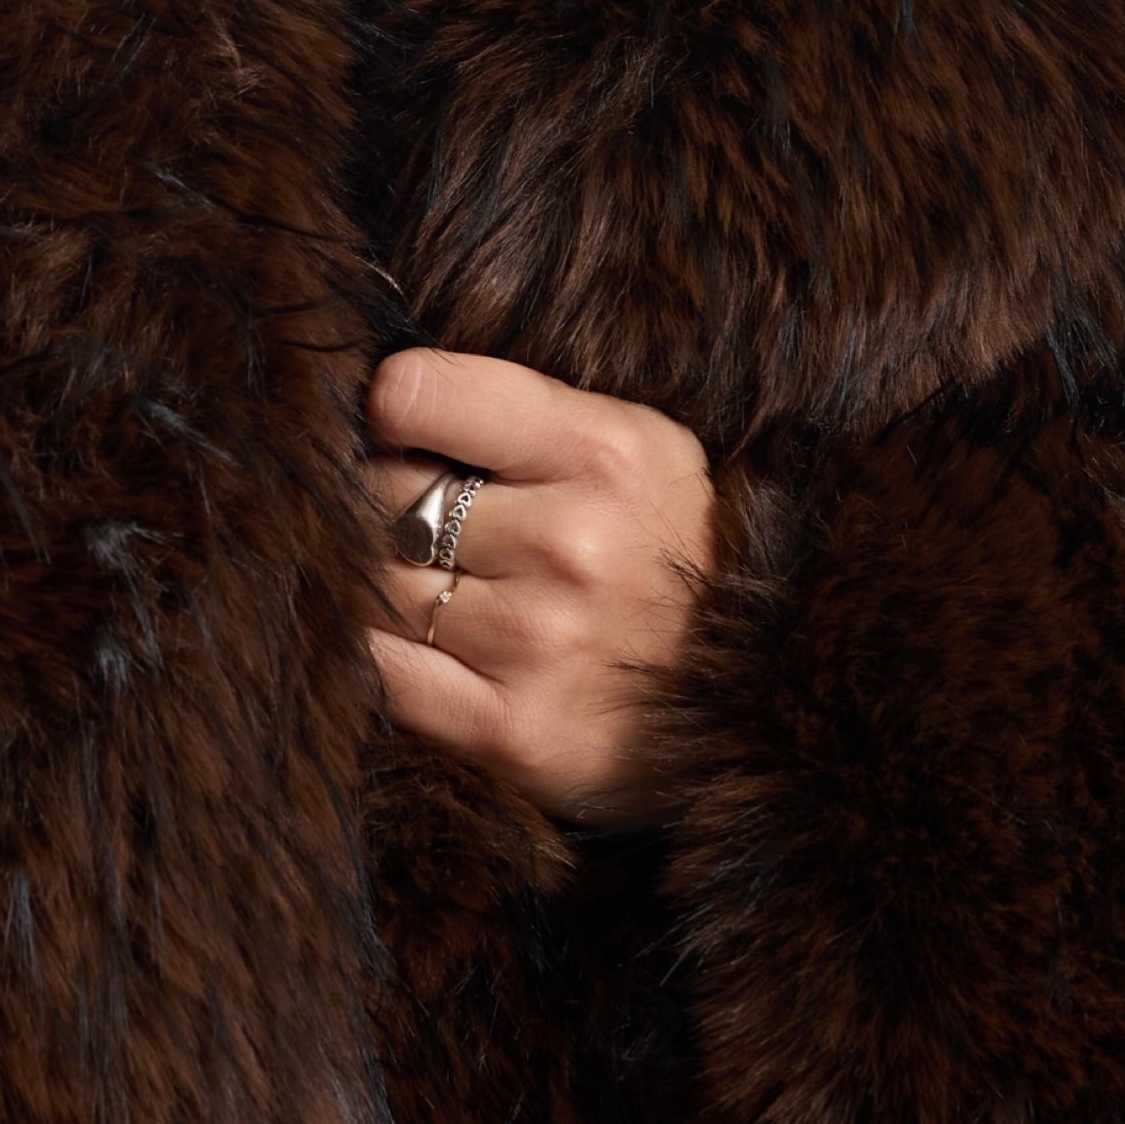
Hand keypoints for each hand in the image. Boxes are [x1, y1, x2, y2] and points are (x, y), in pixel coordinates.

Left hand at [364, 347, 716, 830]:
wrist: (753, 692)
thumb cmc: (662, 546)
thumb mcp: (632, 445)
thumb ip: (515, 412)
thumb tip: (374, 394)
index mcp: (603, 451)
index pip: (414, 396)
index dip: (387, 411)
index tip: (402, 434)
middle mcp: (573, 543)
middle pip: (381, 497)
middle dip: (376, 502)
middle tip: (409, 518)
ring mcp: (541, 641)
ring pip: (370, 586)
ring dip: (371, 582)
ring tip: (422, 581)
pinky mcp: (511, 729)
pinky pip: (381, 675)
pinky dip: (371, 655)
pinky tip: (407, 642)